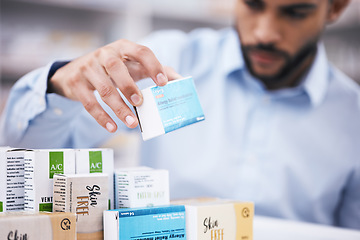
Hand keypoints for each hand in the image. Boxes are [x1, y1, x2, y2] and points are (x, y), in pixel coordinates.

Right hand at [49, 39, 180, 131]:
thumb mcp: (131, 66)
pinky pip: (89, 103)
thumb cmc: (113, 70)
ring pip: (104, 89)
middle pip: (116, 68)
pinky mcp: (76, 83)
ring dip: (119, 108)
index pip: (141, 51)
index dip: (153, 66)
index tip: (163, 83)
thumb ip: (153, 70)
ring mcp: (88, 68)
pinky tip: (113, 127)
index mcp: (123, 48)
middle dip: (129, 86)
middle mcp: (104, 54)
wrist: (74, 71)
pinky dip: (102, 117)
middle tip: (140, 103)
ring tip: (132, 123)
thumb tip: (180, 80)